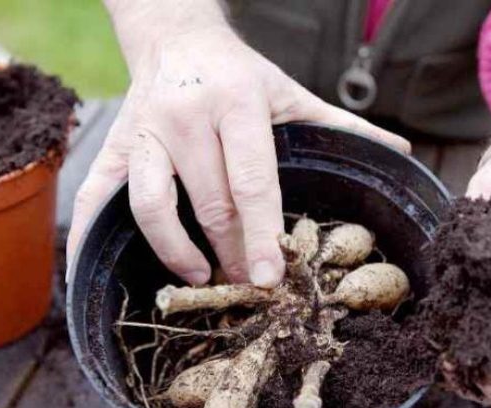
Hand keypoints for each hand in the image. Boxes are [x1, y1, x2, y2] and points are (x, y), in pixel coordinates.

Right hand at [66, 25, 409, 286]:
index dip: (262, 235)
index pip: (251, 182)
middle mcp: (185, 118)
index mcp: (237, 104)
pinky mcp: (113, 145)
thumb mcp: (292, 93)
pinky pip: (94, 196)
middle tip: (248, 286)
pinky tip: (100, 266)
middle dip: (231, 253)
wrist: (176, 37)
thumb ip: (343, 126)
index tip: (270, 277)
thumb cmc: (242, 75)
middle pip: (208, 203)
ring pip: (149, 205)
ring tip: (203, 275)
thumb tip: (401, 153)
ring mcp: (142, 132)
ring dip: (176, 252)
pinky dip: (89, 235)